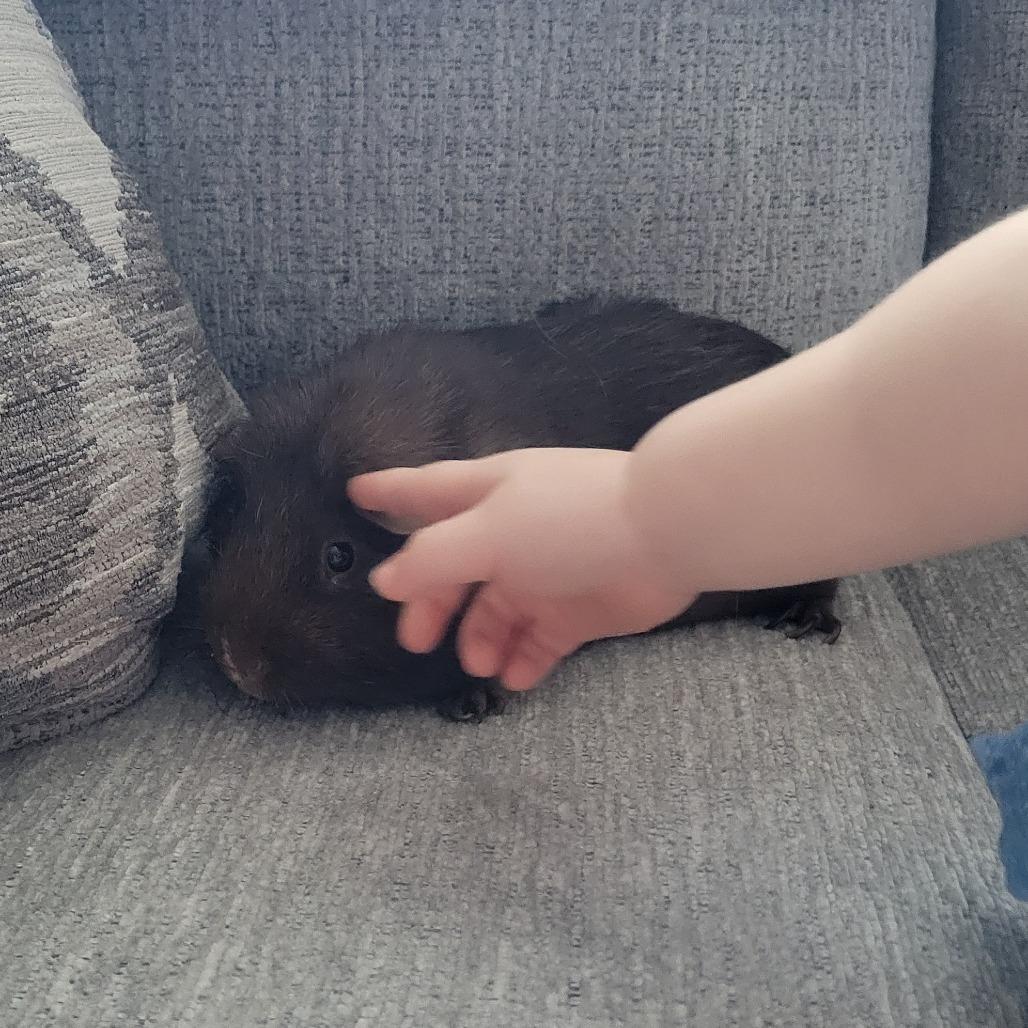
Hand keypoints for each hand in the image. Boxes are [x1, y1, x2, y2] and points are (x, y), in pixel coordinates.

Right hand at [347, 448, 696, 690]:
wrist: (665, 535)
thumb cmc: (566, 521)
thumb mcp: (487, 534)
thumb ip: (432, 558)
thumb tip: (386, 580)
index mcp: (488, 495)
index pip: (426, 492)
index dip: (390, 492)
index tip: (355, 492)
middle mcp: (512, 532)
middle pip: (455, 570)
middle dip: (433, 604)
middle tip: (417, 641)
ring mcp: (546, 572)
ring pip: (496, 612)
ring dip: (481, 639)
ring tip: (482, 663)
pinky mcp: (579, 610)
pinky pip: (539, 641)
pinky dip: (524, 660)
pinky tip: (517, 676)